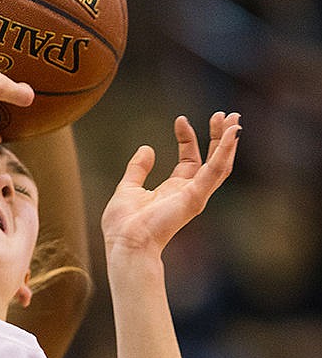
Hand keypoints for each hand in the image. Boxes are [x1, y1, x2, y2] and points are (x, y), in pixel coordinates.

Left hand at [101, 111, 240, 259]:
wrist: (126, 242)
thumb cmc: (124, 224)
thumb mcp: (128, 188)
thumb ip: (137, 169)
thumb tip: (147, 148)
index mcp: (174, 190)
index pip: (189, 160)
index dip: (187, 138)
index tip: (180, 119)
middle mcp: (188, 192)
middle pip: (211, 160)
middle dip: (218, 137)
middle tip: (225, 115)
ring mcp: (195, 195)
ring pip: (220, 164)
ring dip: (228, 142)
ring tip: (234, 119)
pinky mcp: (196, 197)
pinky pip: (215, 171)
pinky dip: (225, 151)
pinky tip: (232, 133)